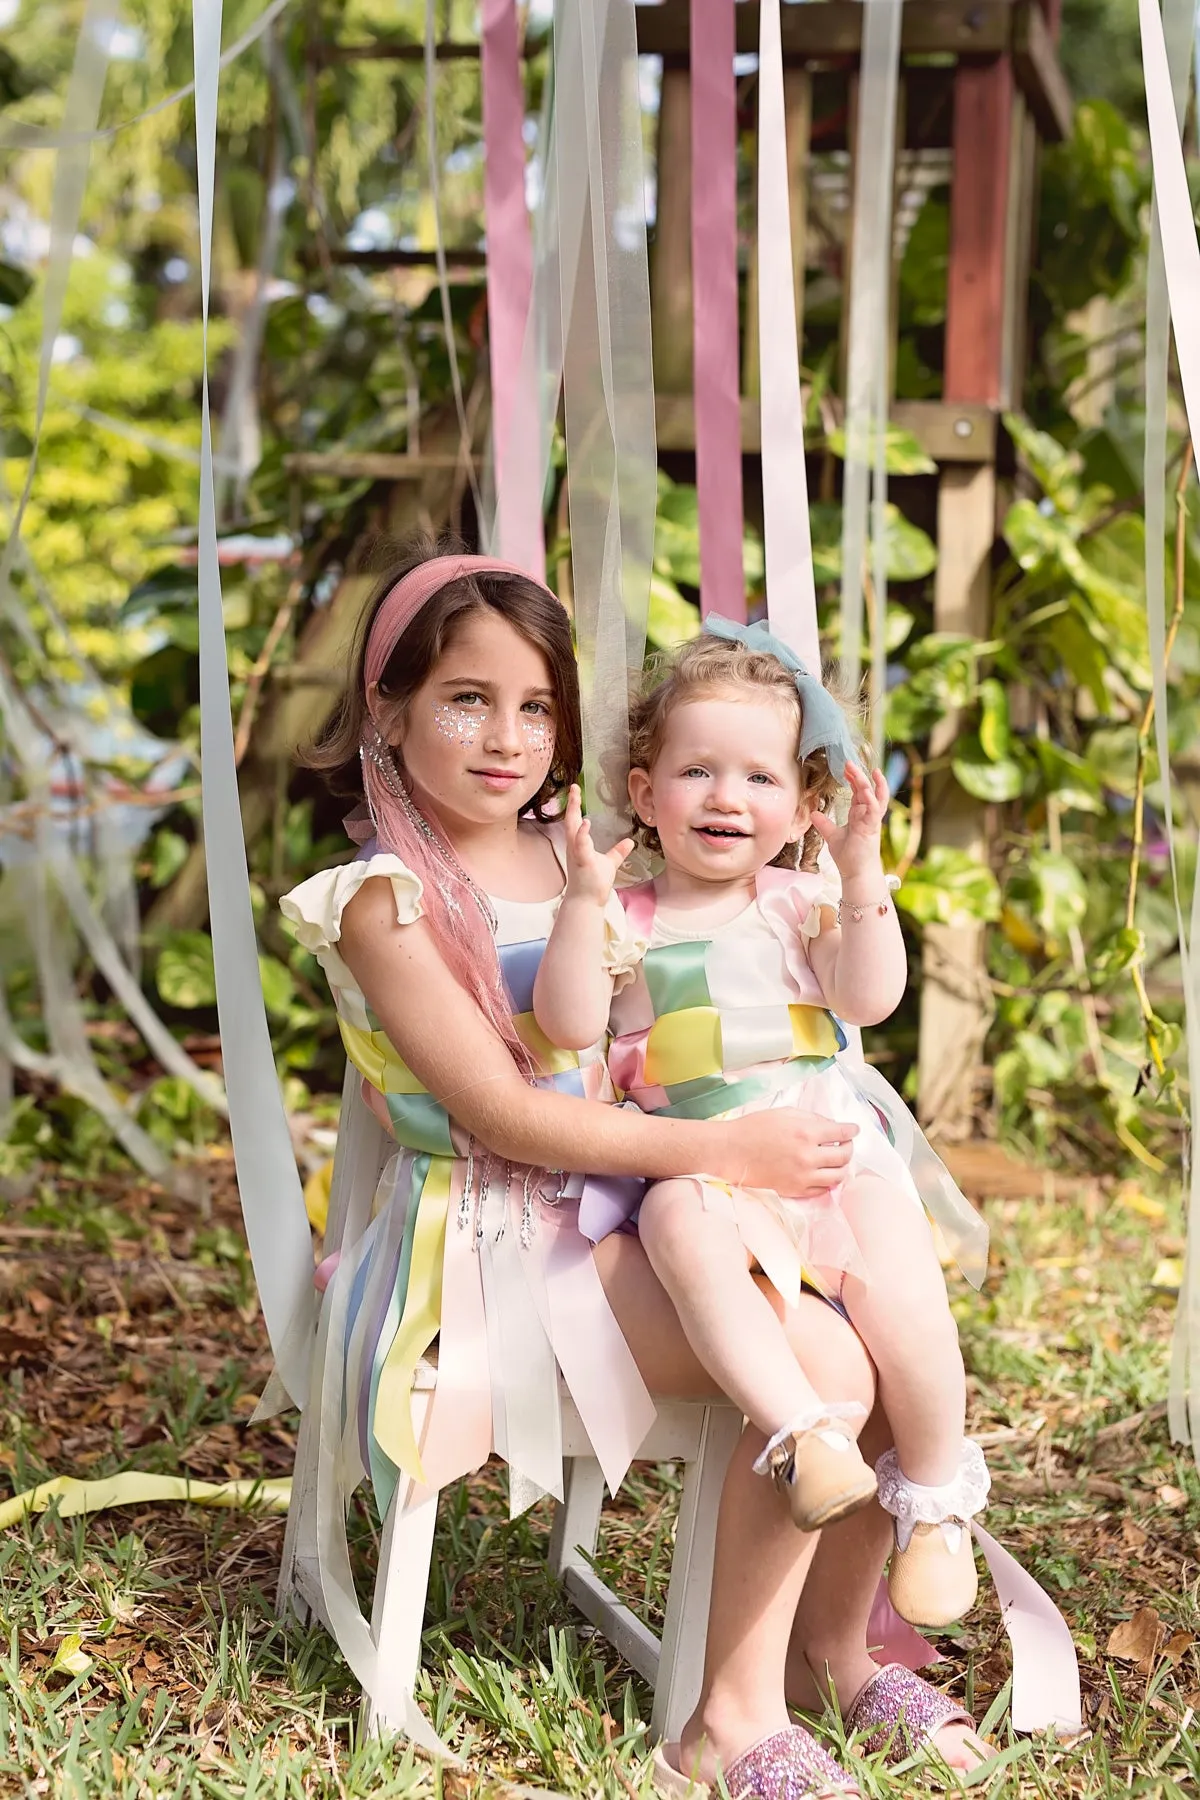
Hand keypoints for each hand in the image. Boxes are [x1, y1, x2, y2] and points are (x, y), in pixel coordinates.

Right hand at [562, 784, 634, 906]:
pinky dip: (582, 834)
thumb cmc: (593, 883)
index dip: (575, 806)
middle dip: (571, 803)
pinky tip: (586, 823)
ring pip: (572, 830)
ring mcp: (577, 854)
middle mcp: (574, 847)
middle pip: (570, 820)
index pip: (575, 821)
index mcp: (578, 845)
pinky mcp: (582, 862)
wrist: (586, 902)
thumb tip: (630, 841)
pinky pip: (580, 846)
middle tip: (573, 786)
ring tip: (576, 796)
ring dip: (573, 813)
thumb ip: (618, 852)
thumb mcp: (609, 863)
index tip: (576, 790)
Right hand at [717, 1110, 858, 1196]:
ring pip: (838, 1176)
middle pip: (844, 1156)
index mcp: (806, 1132)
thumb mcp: (785, 1113)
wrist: (731, 1152)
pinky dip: (827, 1181)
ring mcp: (803, 1176)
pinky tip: (823, 1173)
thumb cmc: (754, 1128)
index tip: (854, 1129)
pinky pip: (822, 1189)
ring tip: (837, 1161)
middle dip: (849, 1148)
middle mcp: (808, 1156)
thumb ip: (812, 1118)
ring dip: (842, 1167)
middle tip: (846, 1144)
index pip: (843, 1132)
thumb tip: (831, 1126)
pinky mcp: (795, 1190)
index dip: (852, 1130)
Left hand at [808, 761, 888, 880]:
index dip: (853, 779)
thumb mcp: (832, 836)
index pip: (858, 792)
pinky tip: (866, 788)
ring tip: (859, 769)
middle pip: (866, 789)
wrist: (856, 874)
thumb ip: (825, 824)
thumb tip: (813, 813)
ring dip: (867, 781)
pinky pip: (874, 809)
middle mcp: (867, 815)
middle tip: (848, 761)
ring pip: (873, 795)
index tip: (845, 768)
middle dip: (858, 775)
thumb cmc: (849, 857)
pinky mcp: (872, 828)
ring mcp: (871, 820)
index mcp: (860, 815)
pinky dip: (872, 798)